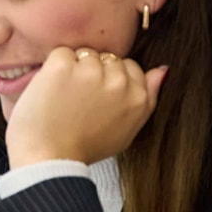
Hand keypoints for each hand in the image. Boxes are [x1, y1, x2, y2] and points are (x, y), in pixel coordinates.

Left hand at [3, 47, 168, 169]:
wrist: (50, 158)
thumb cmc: (86, 148)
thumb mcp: (128, 131)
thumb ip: (148, 99)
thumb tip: (161, 70)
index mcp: (138, 97)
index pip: (130, 67)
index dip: (111, 79)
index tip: (97, 97)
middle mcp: (118, 83)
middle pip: (108, 58)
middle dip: (94, 72)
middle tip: (79, 100)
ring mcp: (91, 72)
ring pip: (85, 54)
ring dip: (74, 69)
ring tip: (65, 97)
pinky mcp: (63, 67)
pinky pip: (62, 53)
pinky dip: (53, 67)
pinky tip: (52, 90)